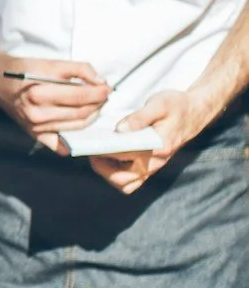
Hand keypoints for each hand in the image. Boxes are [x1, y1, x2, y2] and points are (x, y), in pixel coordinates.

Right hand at [0, 56, 108, 149]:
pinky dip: (73, 140)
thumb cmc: (24, 70)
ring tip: (96, 105)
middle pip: (81, 113)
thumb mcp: (51, 63)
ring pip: (76, 126)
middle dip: (98, 104)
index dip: (99, 92)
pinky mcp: (35, 135)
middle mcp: (37, 114)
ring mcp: (36, 127)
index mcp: (39, 93)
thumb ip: (79, 69)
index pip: (80, 96)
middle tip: (105, 96)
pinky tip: (81, 130)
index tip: (108, 87)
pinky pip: (60, 143)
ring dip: (92, 116)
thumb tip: (101, 81)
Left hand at [89, 87, 205, 194]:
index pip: (124, 156)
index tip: (92, 143)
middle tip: (91, 151)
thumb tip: (119, 129)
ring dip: (109, 175)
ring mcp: (153, 167)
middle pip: (123, 180)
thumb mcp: (159, 103)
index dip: (104, 152)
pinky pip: (131, 180)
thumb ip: (139, 117)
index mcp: (158, 147)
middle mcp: (156, 162)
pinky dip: (117, 175)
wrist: (195, 112)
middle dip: (102, 169)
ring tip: (98, 156)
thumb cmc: (177, 105)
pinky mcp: (151, 167)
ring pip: (126, 184)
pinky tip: (109, 158)